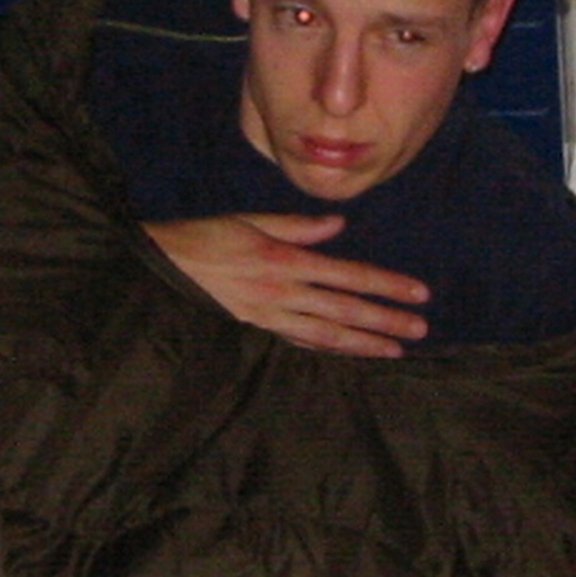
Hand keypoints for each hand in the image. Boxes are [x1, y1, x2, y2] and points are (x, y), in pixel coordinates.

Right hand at [145, 213, 429, 356]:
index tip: (417, 293)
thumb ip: (295, 226)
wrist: (155, 270)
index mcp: (283, 260)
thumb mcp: (247, 222)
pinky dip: (328, 350)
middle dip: (385, 319)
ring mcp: (269, 318)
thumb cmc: (199, 240)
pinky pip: (299, 344)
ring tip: (396, 349)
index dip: (385, 285)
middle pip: (345, 309)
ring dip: (364, 342)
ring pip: (326, 334)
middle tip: (420, 327)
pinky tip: (349, 355)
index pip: (347, 274)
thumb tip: (338, 225)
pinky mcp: (255, 332)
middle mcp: (282, 293)